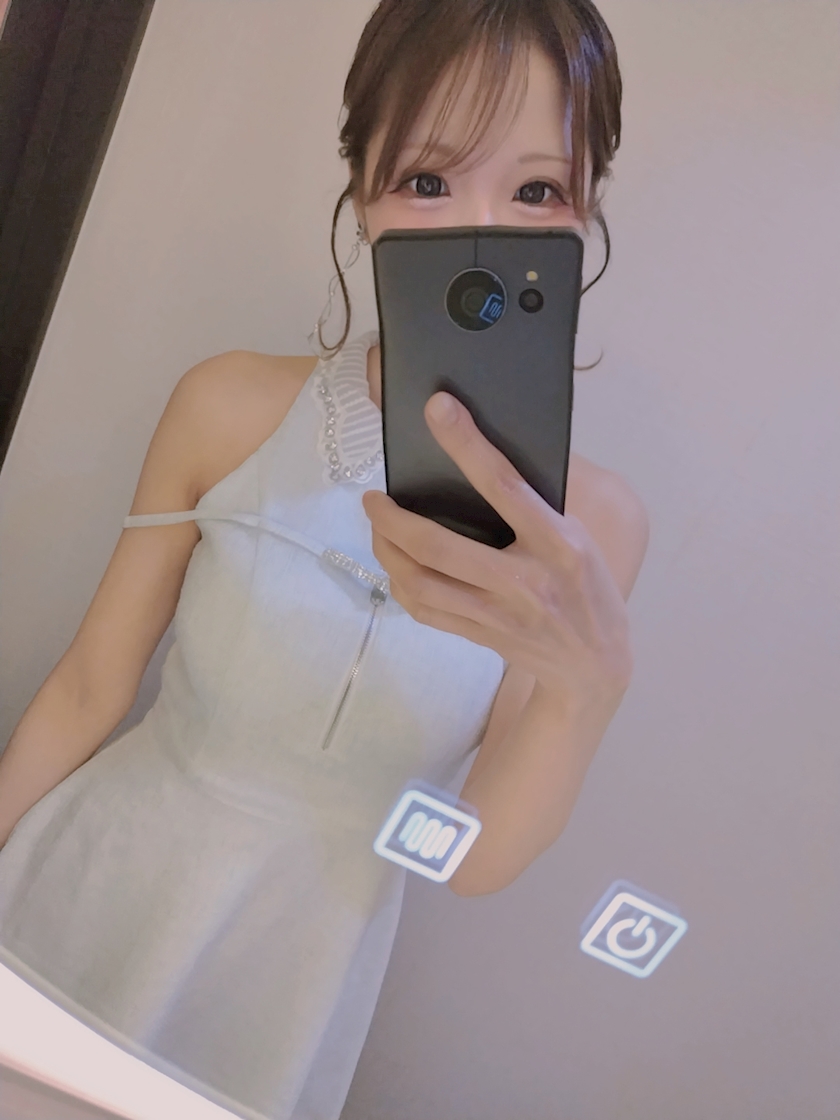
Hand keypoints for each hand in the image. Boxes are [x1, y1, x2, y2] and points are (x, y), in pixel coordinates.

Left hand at [361, 392, 633, 712]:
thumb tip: (484, 464)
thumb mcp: (580, 539)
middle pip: (438, 547)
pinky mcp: (480, 636)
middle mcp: (523, 580)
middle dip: (392, 519)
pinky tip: (396, 566)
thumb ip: (538, 509)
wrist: (595, 667)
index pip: (504, 486)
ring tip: (380, 529)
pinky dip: (401, 585)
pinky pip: (425, 610)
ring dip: (388, 552)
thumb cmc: (589, 589)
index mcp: (556, 543)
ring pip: (421, 583)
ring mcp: (498, 614)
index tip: (438, 409)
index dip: (467, 445)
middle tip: (373, 498)